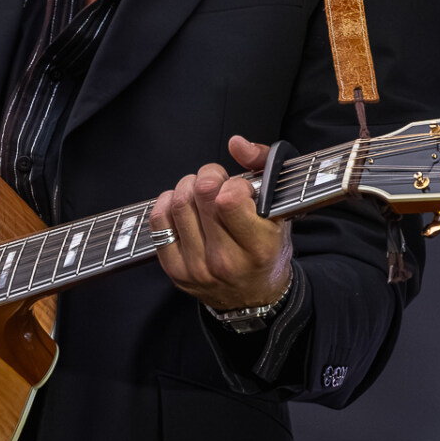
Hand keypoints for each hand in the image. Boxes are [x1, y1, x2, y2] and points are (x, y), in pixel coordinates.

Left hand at [149, 135, 292, 313]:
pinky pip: (158, 221)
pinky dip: (167, 202)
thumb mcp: (281, 210)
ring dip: (189, 186)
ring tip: (201, 192)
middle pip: (201, 194)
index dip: (233, 184)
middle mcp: (225, 261)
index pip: (228, 200)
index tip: (240, 189)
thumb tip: (236, 143)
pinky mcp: (175, 270)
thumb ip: (264, 167)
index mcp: (258, 247)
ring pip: (178, 203)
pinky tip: (182, 203)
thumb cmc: (269, 249)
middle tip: (218, 183)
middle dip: (210, 177)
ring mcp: (196, 267)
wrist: (254, 297)